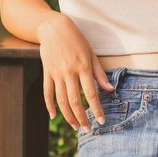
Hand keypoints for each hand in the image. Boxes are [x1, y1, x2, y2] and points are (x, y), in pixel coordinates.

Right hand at [37, 13, 114, 132]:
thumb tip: (110, 90)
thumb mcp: (91, 53)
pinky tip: (54, 115)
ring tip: (75, 126)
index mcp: (83, 67)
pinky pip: (47, 92)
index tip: (101, 121)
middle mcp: (69, 72)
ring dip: (68, 116)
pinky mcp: (47, 72)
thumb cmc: (76, 39)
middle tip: (87, 129)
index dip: (96, 109)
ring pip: (61, 100)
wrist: (53, 27)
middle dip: (82, 118)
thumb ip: (99, 73)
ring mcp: (56, 73)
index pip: (91, 93)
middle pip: (75, 101)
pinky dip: (49, 105)